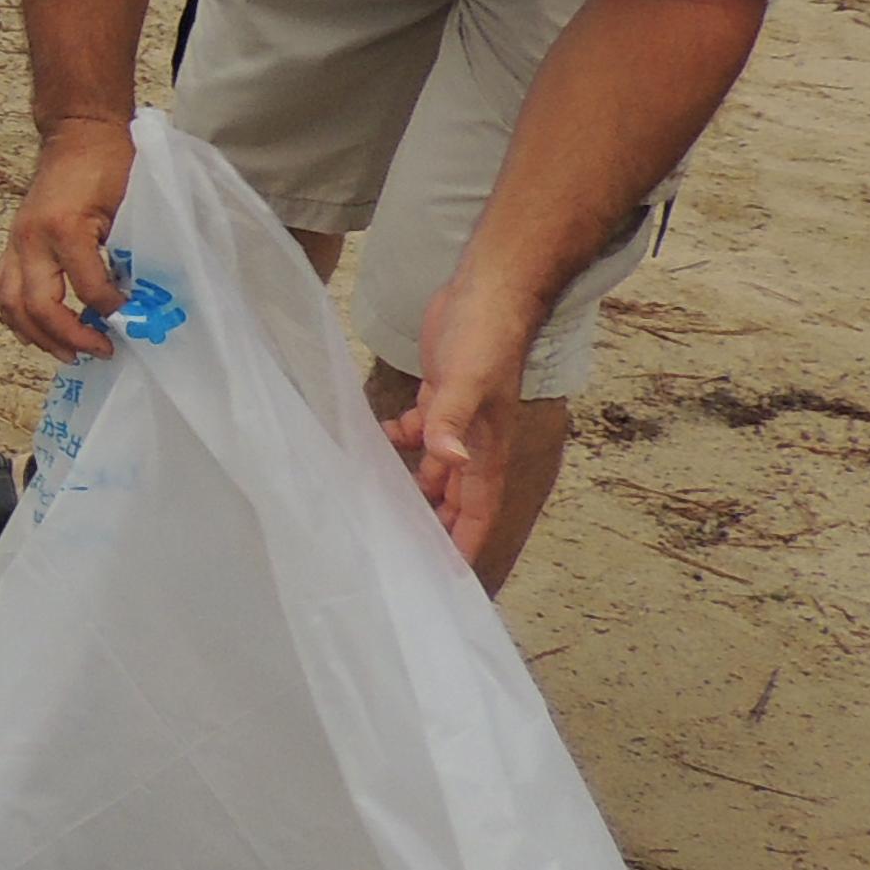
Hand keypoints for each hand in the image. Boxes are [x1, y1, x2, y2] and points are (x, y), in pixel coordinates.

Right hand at [0, 117, 133, 359]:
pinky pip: (4, 289)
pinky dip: (18, 316)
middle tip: (102, 350)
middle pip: (37, 306)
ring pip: (10, 303)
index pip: (87, 290)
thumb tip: (140, 297)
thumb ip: (132, 251)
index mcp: (63, 227)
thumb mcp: (130, 204)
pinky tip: (40, 332)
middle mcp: (30, 238)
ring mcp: (15, 241)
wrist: (78, 132)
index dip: (112, 312)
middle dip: (70, 337)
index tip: (134, 318)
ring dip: (37, 335)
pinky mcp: (12, 243)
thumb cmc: (111, 163)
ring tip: (68, 353)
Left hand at [386, 272, 553, 578]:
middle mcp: (475, 442)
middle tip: (403, 554)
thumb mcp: (466, 381)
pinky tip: (379, 442)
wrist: (489, 289)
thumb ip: (452, 420)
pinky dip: (401, 441)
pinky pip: (421, 430)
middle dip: (435, 527)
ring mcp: (458, 418)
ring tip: (381, 510)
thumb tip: (449, 460)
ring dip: (414, 489)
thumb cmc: (486, 337)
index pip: (478, 512)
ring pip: (436, 469)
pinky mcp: (440, 395)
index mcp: (488, 450)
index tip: (448, 580)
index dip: (464, 545)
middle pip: (455, 500)